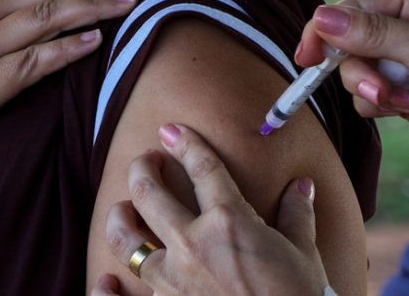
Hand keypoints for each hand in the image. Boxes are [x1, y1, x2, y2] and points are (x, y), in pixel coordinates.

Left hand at [94, 124, 327, 295]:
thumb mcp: (303, 255)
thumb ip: (297, 216)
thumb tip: (301, 185)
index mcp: (229, 222)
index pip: (202, 168)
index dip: (186, 143)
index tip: (171, 130)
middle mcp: (193, 244)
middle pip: (149, 193)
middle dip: (142, 168)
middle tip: (145, 160)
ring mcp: (172, 281)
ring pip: (125, 240)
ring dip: (119, 217)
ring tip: (123, 209)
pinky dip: (106, 293)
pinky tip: (105, 283)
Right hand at [295, 0, 408, 199]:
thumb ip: (374, 34)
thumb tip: (321, 17)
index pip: (355, 9)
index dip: (327, 30)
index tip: (307, 56)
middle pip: (350, 43)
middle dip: (358, 70)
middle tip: (377, 89)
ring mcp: (407, 64)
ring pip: (356, 73)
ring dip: (374, 92)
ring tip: (406, 103)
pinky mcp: (405, 95)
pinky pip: (369, 98)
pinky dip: (382, 107)